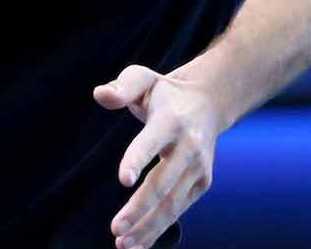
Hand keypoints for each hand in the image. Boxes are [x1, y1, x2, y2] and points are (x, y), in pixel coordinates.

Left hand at [94, 65, 222, 248]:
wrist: (208, 103)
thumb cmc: (164, 93)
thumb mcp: (143, 78)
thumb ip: (122, 86)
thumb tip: (101, 95)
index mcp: (171, 119)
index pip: (152, 141)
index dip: (138, 159)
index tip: (123, 179)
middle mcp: (189, 146)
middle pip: (163, 182)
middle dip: (140, 207)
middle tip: (116, 229)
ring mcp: (199, 168)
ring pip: (172, 203)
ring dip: (148, 227)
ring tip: (123, 244)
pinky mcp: (202, 183)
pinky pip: (178, 210)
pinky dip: (159, 229)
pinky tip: (138, 244)